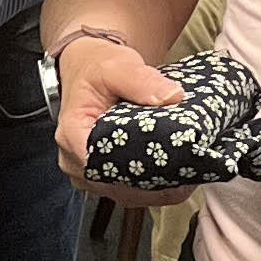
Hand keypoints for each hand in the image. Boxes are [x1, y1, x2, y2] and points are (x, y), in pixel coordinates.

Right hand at [49, 27, 189, 194]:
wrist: (89, 69)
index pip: (102, 166)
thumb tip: (172, 96)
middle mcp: (74, 160)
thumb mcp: (118, 66)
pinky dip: (151, 188)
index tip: (168, 169)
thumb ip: (142, 80)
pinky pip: (127, 192)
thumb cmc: (97, 68)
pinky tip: (175, 180)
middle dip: (152, 183)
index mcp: (72, 134)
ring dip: (154, 189)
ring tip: (186, 176)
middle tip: (188, 172)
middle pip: (116, 186)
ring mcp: (88, 173)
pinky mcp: (102, 176)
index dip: (136, 172)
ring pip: (123, 194)